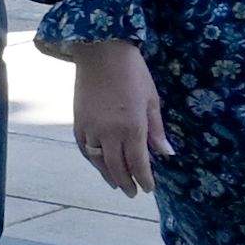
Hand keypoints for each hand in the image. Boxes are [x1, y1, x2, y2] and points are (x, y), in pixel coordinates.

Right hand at [71, 37, 171, 195]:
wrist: (101, 51)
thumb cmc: (133, 73)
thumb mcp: (151, 100)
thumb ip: (156, 130)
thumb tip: (166, 154)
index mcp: (132, 127)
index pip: (138, 163)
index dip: (144, 179)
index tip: (149, 189)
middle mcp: (109, 133)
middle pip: (118, 167)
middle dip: (127, 182)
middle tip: (133, 193)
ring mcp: (91, 128)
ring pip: (99, 161)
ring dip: (109, 175)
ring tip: (117, 184)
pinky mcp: (78, 122)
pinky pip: (84, 149)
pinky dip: (93, 160)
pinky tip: (100, 165)